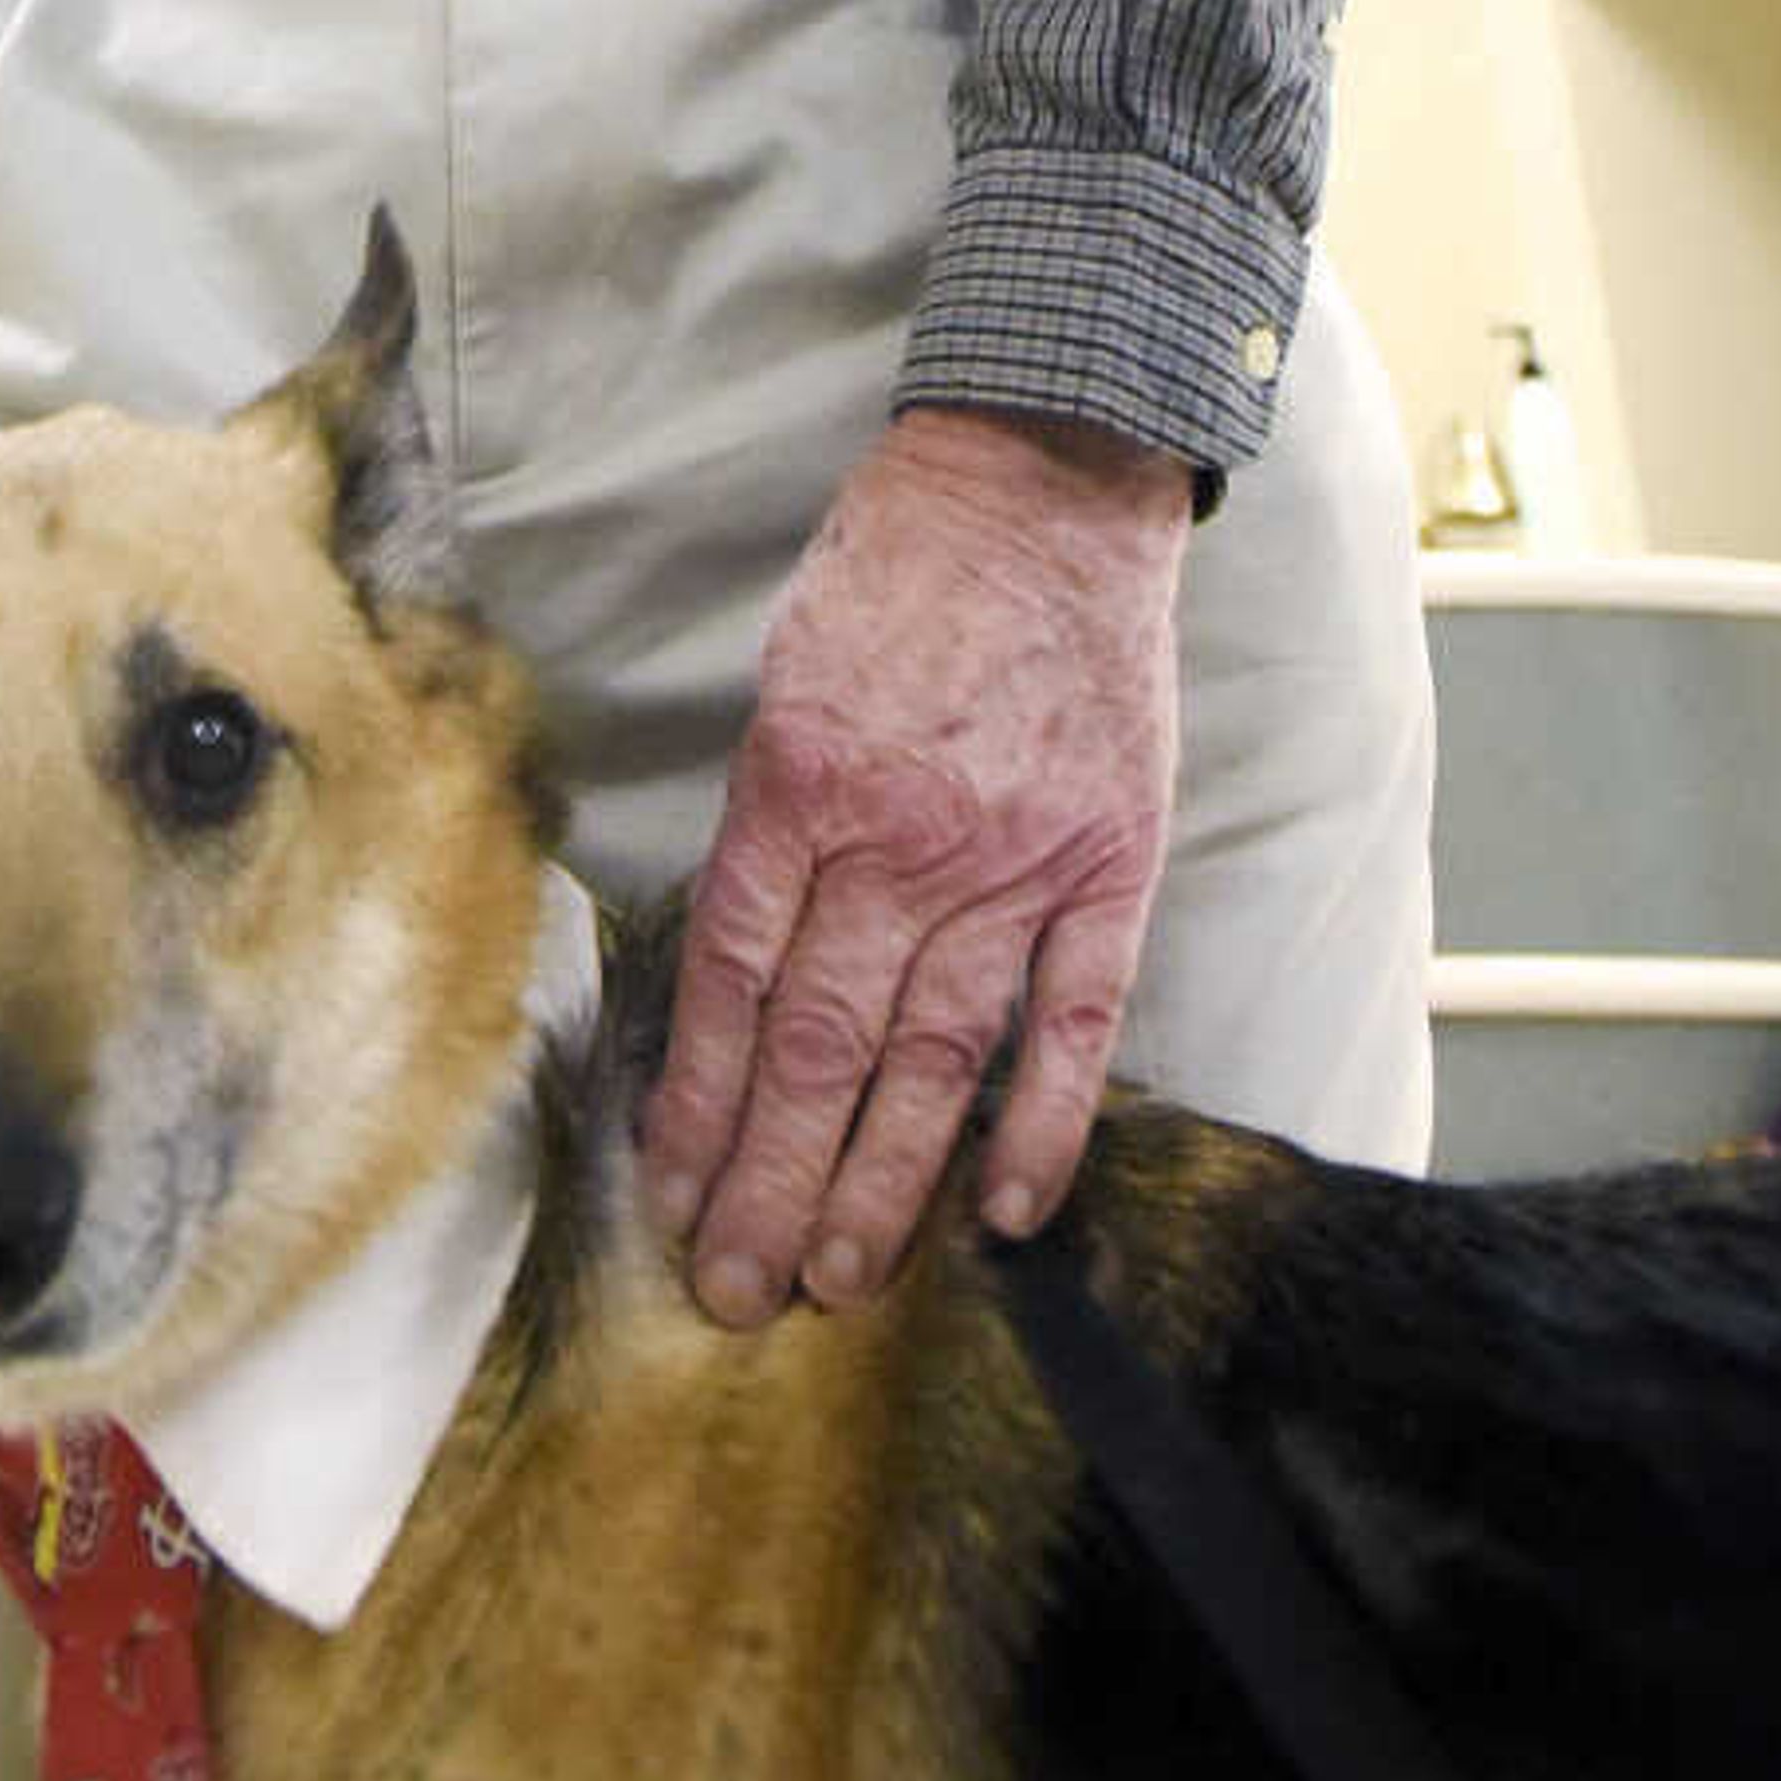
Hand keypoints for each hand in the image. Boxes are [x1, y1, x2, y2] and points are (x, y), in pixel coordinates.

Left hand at [637, 405, 1184, 1324]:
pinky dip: (1040, 1122)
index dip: (695, 1098)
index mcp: (797, 785)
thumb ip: (767, 825)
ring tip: (835, 1277)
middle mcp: (900, 837)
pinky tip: (1001, 1211)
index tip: (670, 1193)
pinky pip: (1072, 1019)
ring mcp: (1013, 860)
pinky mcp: (1110, 865)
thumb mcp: (785, 680)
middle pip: (820, 1043)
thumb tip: (733, 972)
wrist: (1041, 488)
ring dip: (881, 1179)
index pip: (730, 977)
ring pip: (934, 1054)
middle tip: (736, 1291)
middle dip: (769, 1180)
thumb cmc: (892, 578)